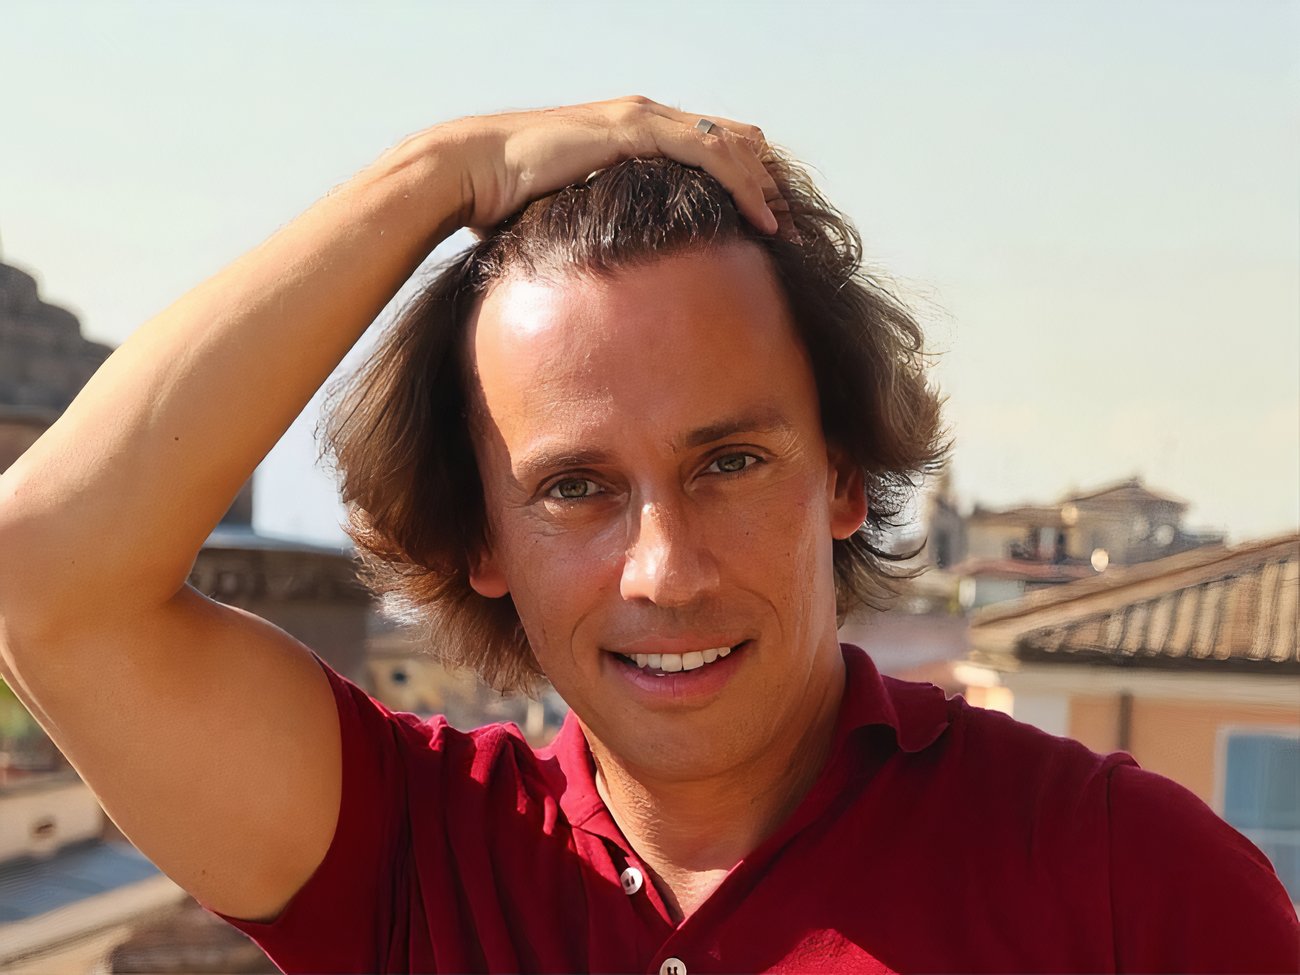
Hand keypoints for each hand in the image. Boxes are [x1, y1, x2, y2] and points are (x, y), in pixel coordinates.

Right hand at [437, 96, 784, 233]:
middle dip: (769, 186)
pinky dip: (742, 184)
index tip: (770, 231)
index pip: (712, 149)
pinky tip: (762, 218)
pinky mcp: (633, 128)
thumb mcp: (570, 217)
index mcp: (636, 137)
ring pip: (730, 143)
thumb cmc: (508, 201)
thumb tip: (604, 280)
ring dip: (766, 189)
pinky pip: (707, 152)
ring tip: (788, 233)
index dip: (747, 185)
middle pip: (734, 142)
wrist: (471, 171)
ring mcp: (641, 118)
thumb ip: (599, 232)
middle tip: (794, 234)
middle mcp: (646, 119)